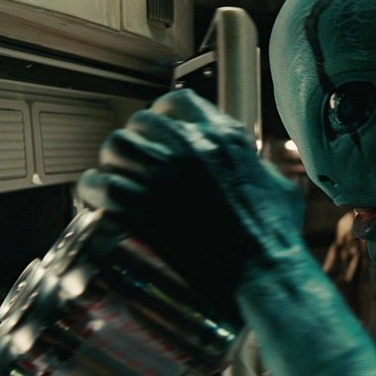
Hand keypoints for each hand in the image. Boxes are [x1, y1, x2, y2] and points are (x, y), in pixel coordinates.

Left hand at [77, 88, 305, 305]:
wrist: (258, 273)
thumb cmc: (275, 238)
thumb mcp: (282, 190)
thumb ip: (264, 170)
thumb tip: (256, 168)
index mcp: (225, 138)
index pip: (179, 102)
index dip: (166, 116)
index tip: (163, 134)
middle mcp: (190, 146)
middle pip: (142, 122)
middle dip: (138, 142)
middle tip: (139, 166)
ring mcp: (162, 173)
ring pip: (116, 146)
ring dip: (114, 162)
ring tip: (119, 182)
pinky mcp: (138, 205)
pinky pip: (97, 183)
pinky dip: (94, 192)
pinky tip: (100, 204)